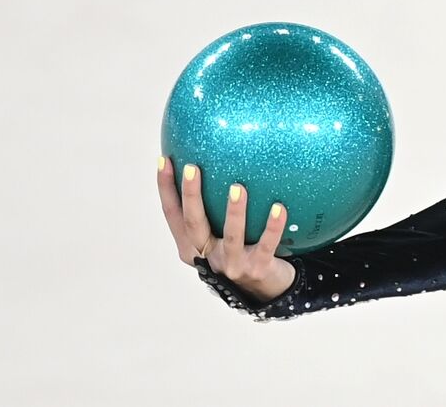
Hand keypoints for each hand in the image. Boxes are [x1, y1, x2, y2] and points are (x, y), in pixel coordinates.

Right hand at [157, 157, 297, 305]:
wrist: (264, 288)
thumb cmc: (241, 250)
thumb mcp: (221, 232)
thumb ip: (215, 207)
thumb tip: (220, 158)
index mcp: (193, 245)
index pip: (173, 214)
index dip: (166, 189)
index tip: (165, 161)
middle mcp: (208, 256)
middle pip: (194, 224)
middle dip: (190, 196)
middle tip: (192, 168)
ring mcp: (232, 264)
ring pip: (231, 236)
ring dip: (233, 212)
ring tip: (237, 187)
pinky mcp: (257, 269)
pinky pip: (267, 244)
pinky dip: (273, 226)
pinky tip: (279, 207)